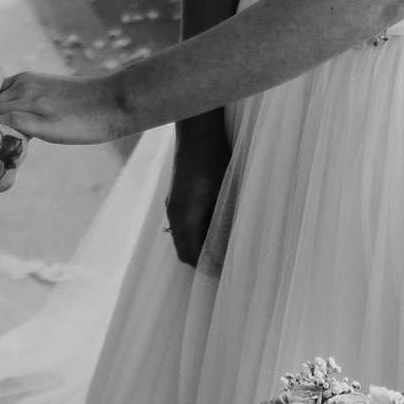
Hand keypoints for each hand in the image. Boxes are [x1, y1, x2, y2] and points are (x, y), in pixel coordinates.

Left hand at [0, 68, 131, 144]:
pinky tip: (4, 158)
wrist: (114, 100)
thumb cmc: (86, 102)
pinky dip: (1, 142)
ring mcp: (32, 104)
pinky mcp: (43, 122)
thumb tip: (12, 120)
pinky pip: (9, 129)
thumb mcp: (50, 93)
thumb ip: (28, 102)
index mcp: (24, 80)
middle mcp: (23, 88)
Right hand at [165, 120, 230, 266]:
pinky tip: (210, 228)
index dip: (210, 267)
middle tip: (224, 267)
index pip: (194, 255)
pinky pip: (180, 225)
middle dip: (201, 262)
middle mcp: (174, 213)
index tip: (228, 273)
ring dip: (196, 248)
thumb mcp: (224, 192)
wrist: (195, 130)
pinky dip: (192, 234)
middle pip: (183, 251)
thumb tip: (231, 244)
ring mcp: (172, 203)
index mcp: (185, 217)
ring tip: (219, 251)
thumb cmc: (213, 159)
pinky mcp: (175, 195)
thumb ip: (224, 221)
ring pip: (180, 238)